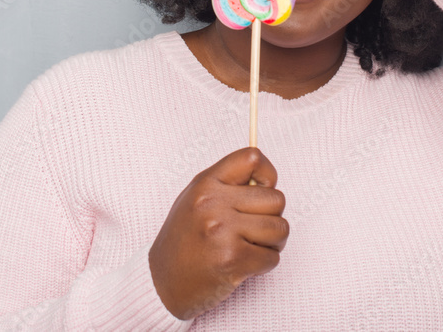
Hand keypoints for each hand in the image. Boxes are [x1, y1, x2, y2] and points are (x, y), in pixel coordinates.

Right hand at [149, 148, 287, 319]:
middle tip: (254, 230)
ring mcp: (222, 231)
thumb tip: (268, 180)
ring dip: (272, 242)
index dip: (268, 175)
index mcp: (206, 184)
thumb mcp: (196, 199)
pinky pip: (272, 257)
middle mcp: (213, 204)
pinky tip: (243, 265)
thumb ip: (228, 185)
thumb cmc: (185, 240)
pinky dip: (264, 264)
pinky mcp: (232, 259)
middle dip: (272, 217)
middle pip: (277, 199)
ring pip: (280, 228)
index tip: (262, 191)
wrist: (162, 283)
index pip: (253, 158)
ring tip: (250, 247)